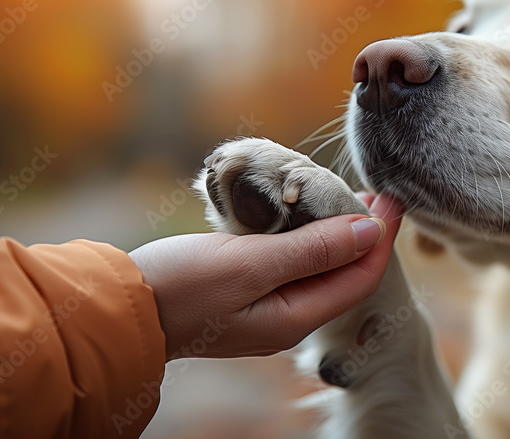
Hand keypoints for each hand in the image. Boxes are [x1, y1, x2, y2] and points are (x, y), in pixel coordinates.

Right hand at [130, 193, 403, 359]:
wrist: (114, 307)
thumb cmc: (180, 286)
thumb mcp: (250, 264)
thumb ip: (312, 250)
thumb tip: (370, 231)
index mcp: (295, 317)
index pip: (361, 278)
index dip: (382, 238)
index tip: (394, 198)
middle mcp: (287, 317)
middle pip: (344, 273)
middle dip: (365, 234)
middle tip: (377, 192)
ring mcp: (265, 306)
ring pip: (318, 267)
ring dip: (336, 232)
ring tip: (349, 195)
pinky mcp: (244, 292)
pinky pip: (291, 263)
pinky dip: (306, 236)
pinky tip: (303, 212)